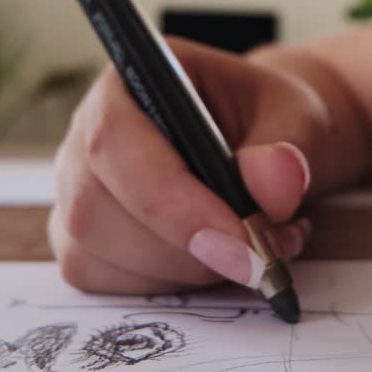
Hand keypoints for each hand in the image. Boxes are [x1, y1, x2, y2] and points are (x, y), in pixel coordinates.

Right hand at [48, 38, 329, 294]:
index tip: (241, 245)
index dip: (171, 202)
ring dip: (188, 271)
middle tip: (265, 253)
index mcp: (126, 83)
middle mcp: (84, 137)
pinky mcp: (84, 245)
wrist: (264, 147)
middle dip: (185, 250)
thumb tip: (273, 181)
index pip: (114, 142)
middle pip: (94, 210)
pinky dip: (174, 288)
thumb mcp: (296, 117)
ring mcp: (75, 195)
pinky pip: (110, 286)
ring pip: (99, 256)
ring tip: (257, 246)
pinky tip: (219, 262)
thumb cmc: (269, 120)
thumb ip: (288, 146)